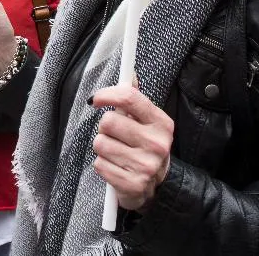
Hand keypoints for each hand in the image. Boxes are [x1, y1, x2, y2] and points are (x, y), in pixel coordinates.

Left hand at [91, 84, 173, 211]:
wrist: (157, 185)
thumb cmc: (145, 146)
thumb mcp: (146, 121)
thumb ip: (134, 98)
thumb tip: (129, 73)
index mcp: (162, 123)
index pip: (129, 98)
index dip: (107, 94)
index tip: (96, 99)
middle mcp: (157, 144)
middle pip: (108, 121)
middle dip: (105, 128)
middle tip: (115, 136)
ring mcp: (146, 165)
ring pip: (100, 143)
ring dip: (102, 147)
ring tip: (116, 152)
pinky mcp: (133, 184)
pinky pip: (99, 164)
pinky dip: (103, 165)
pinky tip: (116, 167)